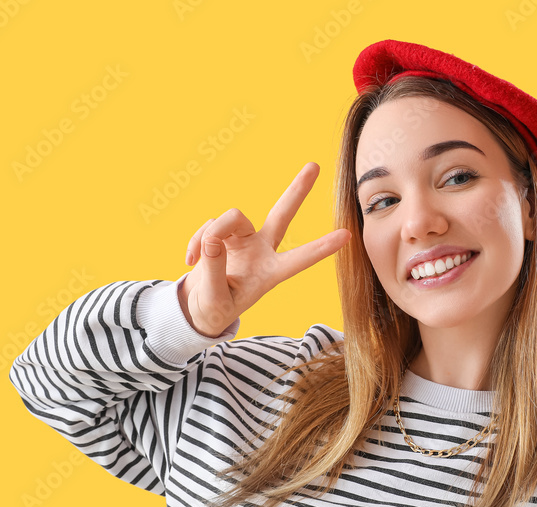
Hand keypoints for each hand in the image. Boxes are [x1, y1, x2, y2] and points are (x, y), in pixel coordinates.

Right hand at [179, 162, 350, 337]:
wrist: (197, 308)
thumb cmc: (213, 310)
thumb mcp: (214, 300)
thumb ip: (214, 270)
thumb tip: (212, 239)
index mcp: (270, 273)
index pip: (300, 259)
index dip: (322, 248)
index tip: (347, 236)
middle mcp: (262, 251)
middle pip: (282, 215)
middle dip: (297, 190)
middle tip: (315, 166)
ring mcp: (243, 240)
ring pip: (232, 217)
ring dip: (211, 232)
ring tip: (197, 258)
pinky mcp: (223, 234)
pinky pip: (208, 226)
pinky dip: (195, 241)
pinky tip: (190, 260)